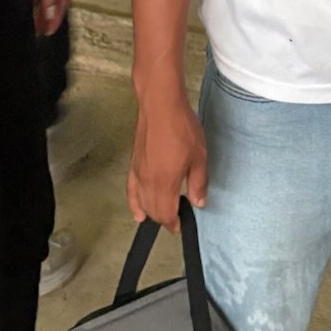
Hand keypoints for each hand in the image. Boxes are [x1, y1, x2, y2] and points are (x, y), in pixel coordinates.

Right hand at [128, 92, 208, 228]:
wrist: (160, 105)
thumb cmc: (182, 129)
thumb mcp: (199, 157)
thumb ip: (198, 183)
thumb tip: (199, 203)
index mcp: (165, 183)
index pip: (166, 213)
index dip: (173, 223)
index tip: (181, 225)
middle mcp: (148, 182)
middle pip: (153, 211)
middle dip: (164, 219)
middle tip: (177, 218)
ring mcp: (138, 174)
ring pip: (141, 203)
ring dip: (152, 212)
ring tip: (162, 215)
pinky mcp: (133, 165)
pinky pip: (131, 191)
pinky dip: (134, 204)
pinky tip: (138, 212)